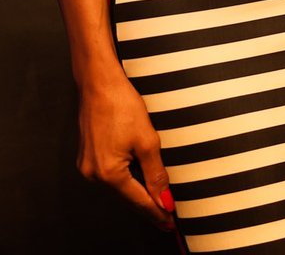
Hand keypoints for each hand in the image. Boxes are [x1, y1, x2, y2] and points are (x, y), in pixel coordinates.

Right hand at [78, 69, 173, 228]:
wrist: (100, 85)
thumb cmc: (123, 107)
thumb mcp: (148, 141)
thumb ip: (156, 173)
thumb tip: (164, 198)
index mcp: (108, 173)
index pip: (139, 200)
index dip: (157, 212)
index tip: (171, 225)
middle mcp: (94, 174)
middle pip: (128, 197)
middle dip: (149, 208)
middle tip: (167, 222)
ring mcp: (88, 166)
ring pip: (120, 186)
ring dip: (139, 194)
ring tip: (159, 205)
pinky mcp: (89, 157)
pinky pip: (113, 175)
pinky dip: (129, 180)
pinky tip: (141, 183)